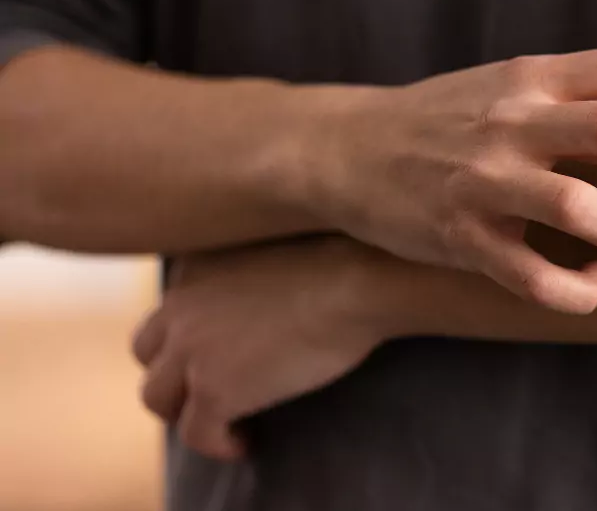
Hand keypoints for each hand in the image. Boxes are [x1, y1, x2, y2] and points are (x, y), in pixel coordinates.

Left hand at [131, 237, 387, 460]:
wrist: (357, 280)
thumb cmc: (342, 257)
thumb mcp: (275, 245)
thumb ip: (248, 269)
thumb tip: (265, 303)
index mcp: (194, 264)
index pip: (171, 306)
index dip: (189, 333)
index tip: (222, 348)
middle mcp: (179, 303)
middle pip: (146, 350)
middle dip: (172, 372)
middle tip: (210, 387)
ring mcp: (190, 349)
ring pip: (156, 397)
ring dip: (184, 411)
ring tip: (221, 421)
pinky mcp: (212, 390)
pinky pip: (195, 433)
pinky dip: (218, 444)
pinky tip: (245, 443)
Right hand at [316, 46, 596, 313]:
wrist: (348, 148)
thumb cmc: (445, 118)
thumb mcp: (507, 82)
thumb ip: (574, 92)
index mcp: (532, 77)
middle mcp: (511, 122)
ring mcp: (484, 182)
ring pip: (583, 208)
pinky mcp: (461, 239)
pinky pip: (537, 278)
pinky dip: (579, 289)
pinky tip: (588, 281)